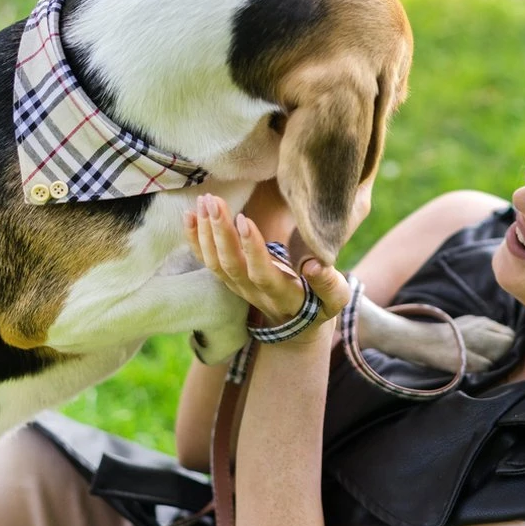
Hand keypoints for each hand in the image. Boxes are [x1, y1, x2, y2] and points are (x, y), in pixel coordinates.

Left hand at [184, 195, 351, 341]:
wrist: (298, 325)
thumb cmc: (320, 305)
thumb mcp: (335, 298)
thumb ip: (329, 284)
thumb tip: (314, 266)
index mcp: (283, 295)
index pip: (261, 274)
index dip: (251, 249)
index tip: (244, 219)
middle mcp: (255, 293)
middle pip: (231, 265)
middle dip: (220, 232)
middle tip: (214, 201)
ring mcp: (238, 288)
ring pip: (215, 263)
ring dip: (206, 231)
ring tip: (204, 201)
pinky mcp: (229, 281)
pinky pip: (207, 262)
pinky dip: (194, 239)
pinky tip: (188, 215)